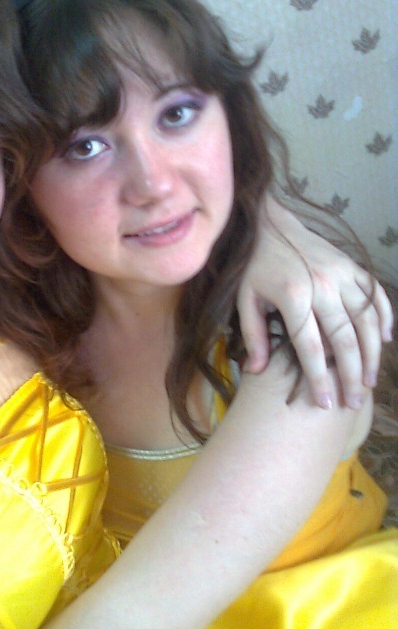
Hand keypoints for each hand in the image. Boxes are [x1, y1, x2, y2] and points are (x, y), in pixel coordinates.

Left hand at [237, 195, 392, 408]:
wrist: (271, 225)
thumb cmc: (254, 267)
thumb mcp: (244, 299)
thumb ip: (252, 334)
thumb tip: (257, 371)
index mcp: (293, 296)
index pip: (310, 347)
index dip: (319, 378)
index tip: (325, 403)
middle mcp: (322, 286)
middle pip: (344, 339)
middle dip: (350, 375)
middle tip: (352, 401)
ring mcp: (343, 275)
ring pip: (366, 321)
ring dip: (372, 354)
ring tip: (369, 381)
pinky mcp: (354, 267)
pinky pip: (375, 297)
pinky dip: (384, 319)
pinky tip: (385, 341)